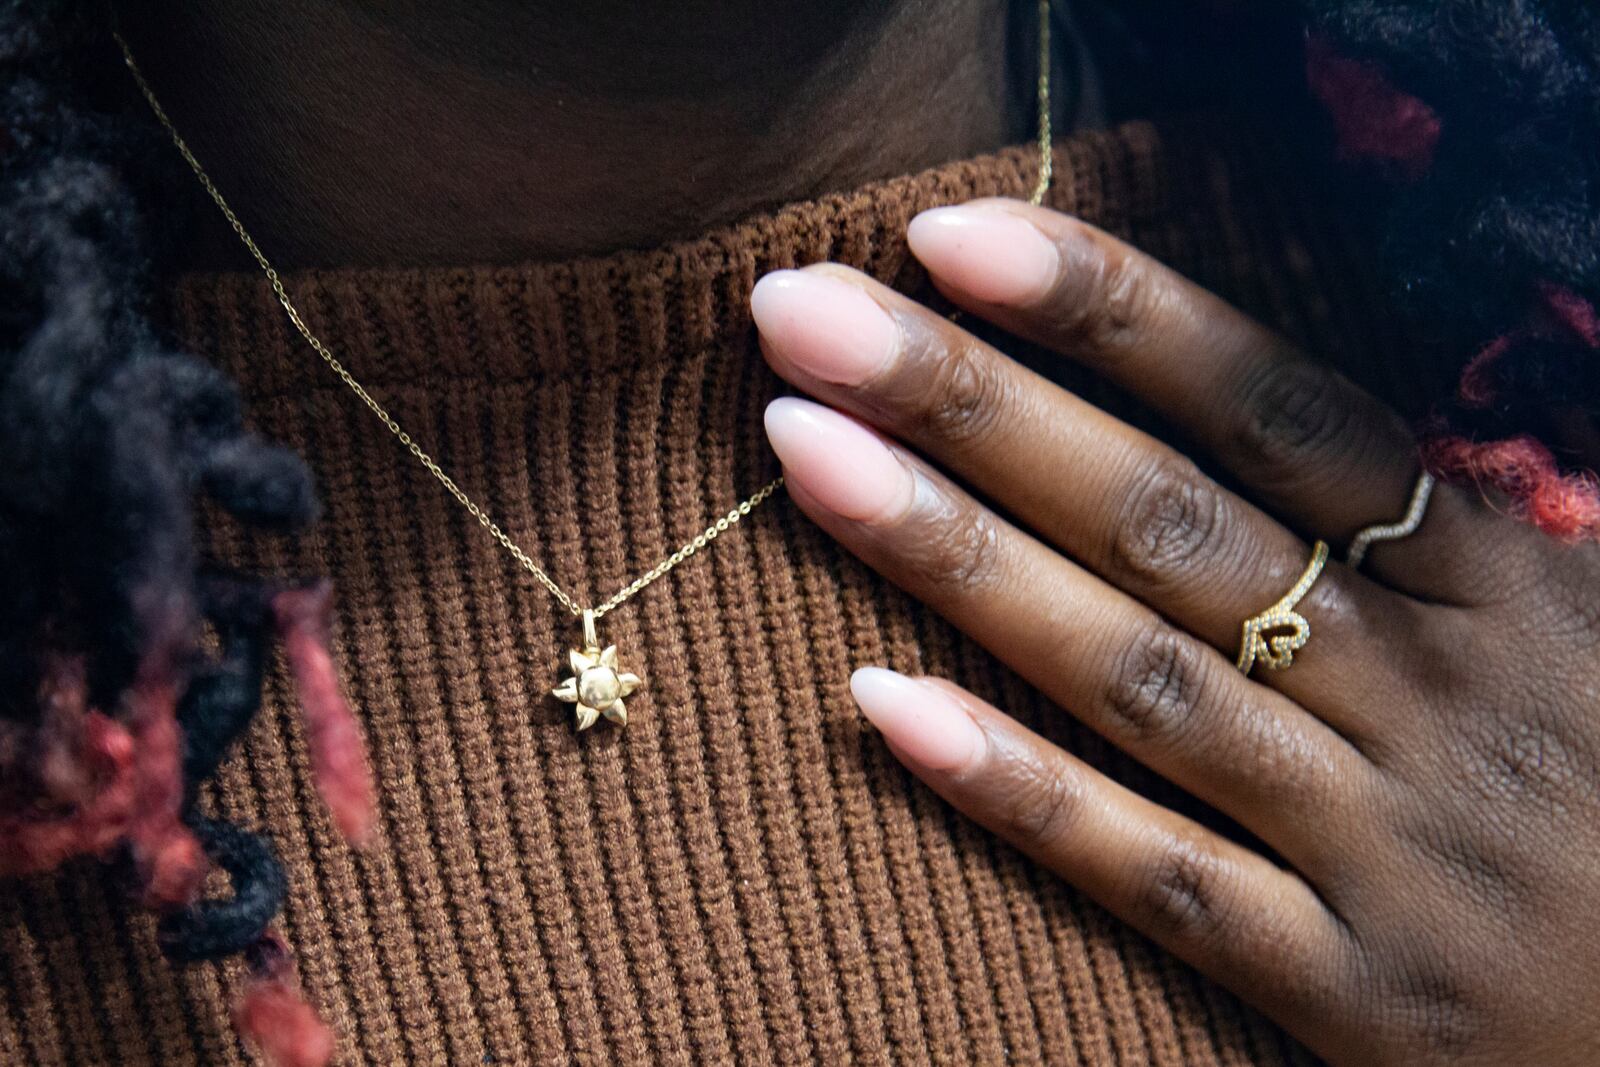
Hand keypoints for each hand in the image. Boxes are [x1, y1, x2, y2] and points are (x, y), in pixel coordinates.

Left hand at [751, 200, 1599, 1065]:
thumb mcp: (1577, 625)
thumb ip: (1427, 523)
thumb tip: (1251, 393)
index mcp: (1504, 583)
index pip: (1278, 407)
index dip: (1115, 313)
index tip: (953, 240)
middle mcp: (1431, 694)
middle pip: (1168, 522)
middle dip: (976, 406)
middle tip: (805, 319)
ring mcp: (1379, 845)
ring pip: (1136, 679)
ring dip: (958, 559)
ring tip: (805, 455)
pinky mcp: (1340, 986)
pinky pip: (1154, 876)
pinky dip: (1016, 792)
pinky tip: (878, 709)